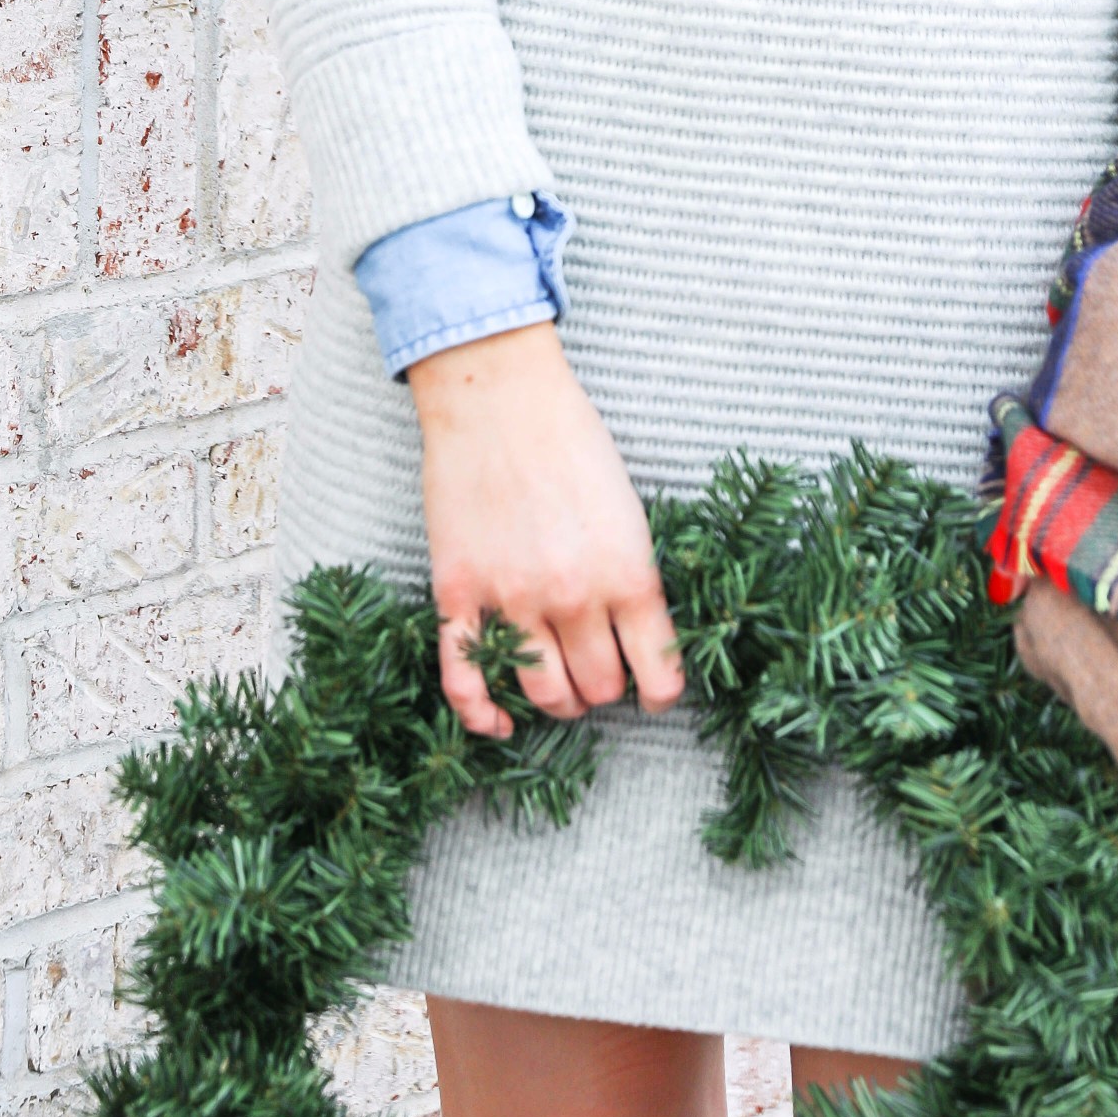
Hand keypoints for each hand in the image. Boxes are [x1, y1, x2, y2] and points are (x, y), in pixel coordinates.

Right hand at [406, 321, 684, 740]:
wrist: (498, 394)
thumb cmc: (571, 437)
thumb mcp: (630, 507)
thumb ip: (634, 575)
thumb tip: (641, 635)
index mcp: (627, 572)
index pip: (656, 674)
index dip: (660, 691)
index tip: (655, 690)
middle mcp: (573, 596)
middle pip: (599, 688)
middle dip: (605, 687)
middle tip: (602, 669)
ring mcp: (510, 598)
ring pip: (543, 695)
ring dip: (558, 701)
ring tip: (562, 687)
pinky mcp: (457, 593)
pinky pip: (465, 680)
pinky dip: (483, 716)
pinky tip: (499, 723)